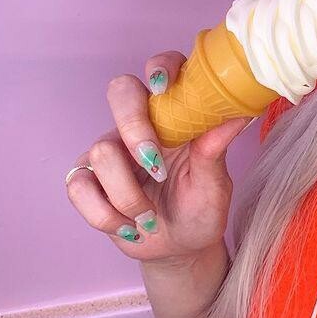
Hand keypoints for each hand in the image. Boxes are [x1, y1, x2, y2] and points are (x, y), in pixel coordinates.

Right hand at [66, 51, 254, 266]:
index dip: (159, 68)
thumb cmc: (200, 210)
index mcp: (174, 116)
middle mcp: (139, 126)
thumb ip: (215, 150)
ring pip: (100, 152)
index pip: (161, 70)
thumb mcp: (214, 186)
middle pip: (120, 92)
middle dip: (134, 128)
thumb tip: (237, 114)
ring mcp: (109, 151)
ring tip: (149, 216)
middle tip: (155, 167)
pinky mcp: (87, 179)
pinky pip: (79, 186)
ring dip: (128, 195)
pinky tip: (128, 226)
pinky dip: (106, 215)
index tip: (164, 88)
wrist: (178, 250)